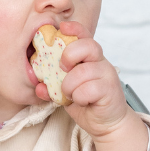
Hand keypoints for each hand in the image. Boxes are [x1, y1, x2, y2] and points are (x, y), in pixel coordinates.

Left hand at [36, 21, 133, 140]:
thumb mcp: (65, 91)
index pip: (84, 35)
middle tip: (63, 70)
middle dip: (69, 56)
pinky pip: (88, 89)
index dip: (74, 28)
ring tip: (71, 94)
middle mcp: (101, 62)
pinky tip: (82, 101)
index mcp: (89, 57)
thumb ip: (52, 86)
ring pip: (83, 72)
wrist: (106, 122)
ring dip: (70, 86)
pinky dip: (79, 97)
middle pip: (88, 46)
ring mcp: (107, 75)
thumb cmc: (85, 101)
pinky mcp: (110, 90)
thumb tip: (39, 87)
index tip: (61, 28)